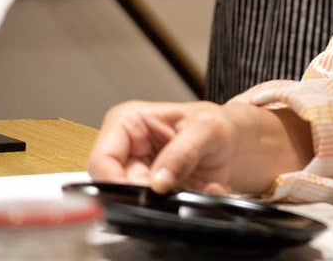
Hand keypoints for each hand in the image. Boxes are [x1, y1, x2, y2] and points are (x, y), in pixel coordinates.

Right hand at [87, 100, 239, 194]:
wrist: (230, 142)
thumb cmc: (214, 125)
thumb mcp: (207, 129)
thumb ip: (183, 152)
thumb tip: (159, 181)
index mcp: (126, 122)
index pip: (102, 161)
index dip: (117, 183)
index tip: (145, 194)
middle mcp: (124, 150)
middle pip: (113, 187)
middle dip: (145, 196)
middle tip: (174, 193)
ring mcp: (134, 173)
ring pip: (131, 202)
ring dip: (164, 204)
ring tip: (191, 187)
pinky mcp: (147, 192)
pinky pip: (152, 210)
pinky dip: (176, 209)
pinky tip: (198, 192)